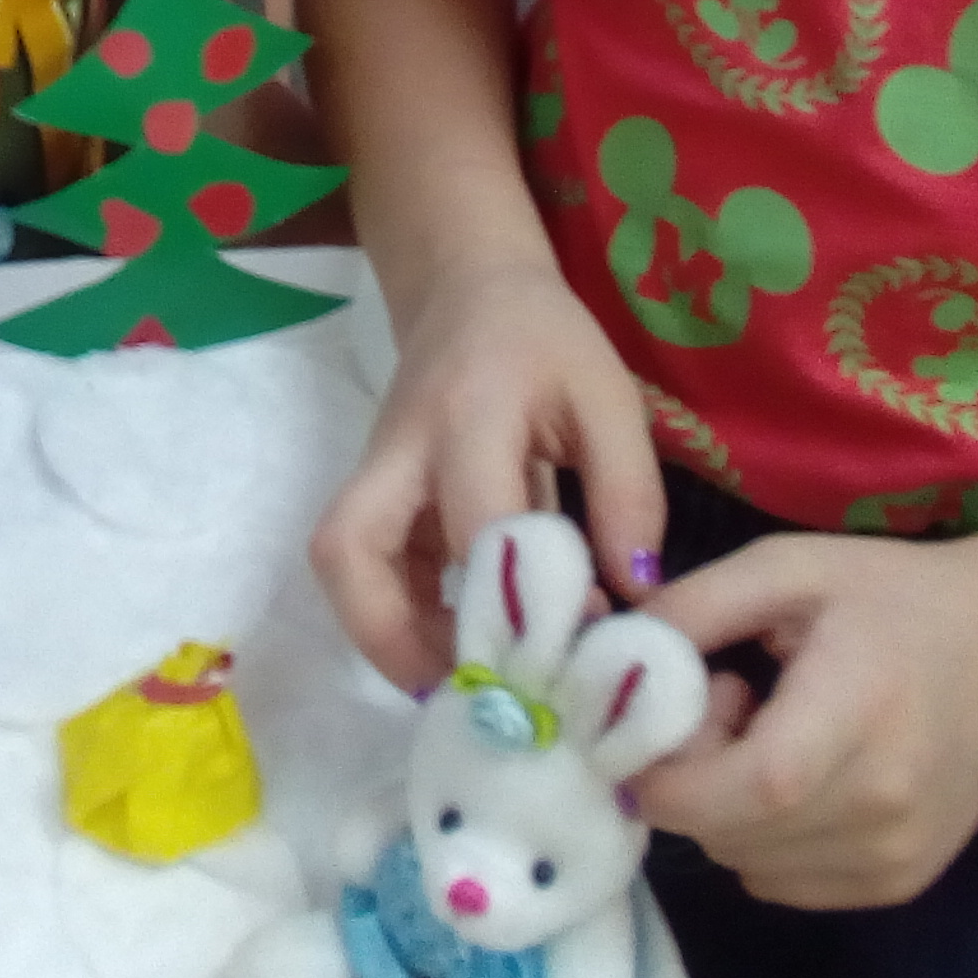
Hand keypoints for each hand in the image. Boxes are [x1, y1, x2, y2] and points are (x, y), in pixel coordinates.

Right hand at [310, 256, 659, 693]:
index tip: (577, 645)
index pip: (476, 524)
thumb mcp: (609, 397)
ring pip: (343, 567)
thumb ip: (630, 493)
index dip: (520, 601)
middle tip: (468, 688)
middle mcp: (401, 451)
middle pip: (348, 550)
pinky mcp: (375, 497)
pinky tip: (463, 645)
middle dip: (393, 635)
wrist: (467, 289)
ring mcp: (375, 475)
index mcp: (468, 414)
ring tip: (469, 680)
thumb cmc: (545, 341)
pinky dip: (400, 618)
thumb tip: (634, 597)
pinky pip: (365, 569)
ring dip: (392, 637)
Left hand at [630, 531, 977, 907]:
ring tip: (767, 734)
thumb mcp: (787, 569)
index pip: (740, 790)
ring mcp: (894, 857)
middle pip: (729, 832)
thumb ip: (694, 607)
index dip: (669, 773)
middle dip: (689, 778)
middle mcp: (880, 807)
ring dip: (725, 809)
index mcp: (854, 718)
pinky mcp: (898, 883)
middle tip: (721, 705)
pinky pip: (782, 881)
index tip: (646, 722)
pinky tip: (799, 774)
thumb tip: (610, 659)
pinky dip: (762, 838)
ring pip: (745, 863)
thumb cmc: (895, 598)